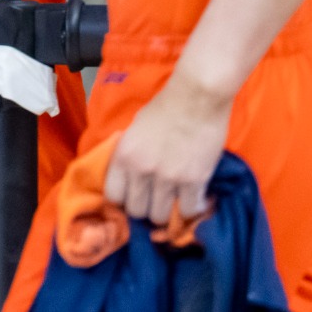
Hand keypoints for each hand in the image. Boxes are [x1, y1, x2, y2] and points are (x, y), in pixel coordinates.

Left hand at [104, 71, 232, 225]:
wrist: (197, 95)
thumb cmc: (165, 106)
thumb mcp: (135, 130)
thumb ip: (130, 155)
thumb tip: (131, 178)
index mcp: (124, 156)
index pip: (113, 196)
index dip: (123, 199)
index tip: (133, 197)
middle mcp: (142, 170)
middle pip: (137, 210)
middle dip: (145, 208)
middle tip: (156, 201)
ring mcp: (168, 178)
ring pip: (160, 216)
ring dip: (167, 212)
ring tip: (174, 203)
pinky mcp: (194, 181)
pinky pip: (188, 211)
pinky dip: (191, 209)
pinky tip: (195, 200)